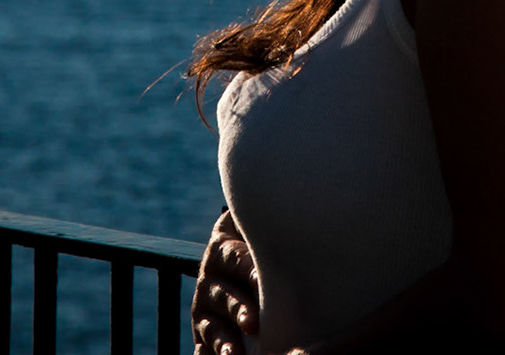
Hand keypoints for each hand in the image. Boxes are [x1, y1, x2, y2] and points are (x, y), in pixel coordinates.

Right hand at [192, 210, 259, 354]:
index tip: (263, 281)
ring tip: (238, 350)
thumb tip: (301, 167)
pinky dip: (212, 352)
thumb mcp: (256, 224)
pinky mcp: (203, 329)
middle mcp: (211, 274)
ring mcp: (206, 304)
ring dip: (226, 336)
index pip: (235, 255)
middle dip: (239, 306)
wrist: (241, 266)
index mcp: (224, 246)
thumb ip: (262, 210)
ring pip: (214, 321)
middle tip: (255, 323)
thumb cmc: (260, 241)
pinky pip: (205, 343)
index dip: (249, 268)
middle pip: (224, 292)